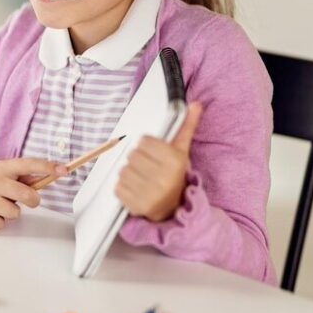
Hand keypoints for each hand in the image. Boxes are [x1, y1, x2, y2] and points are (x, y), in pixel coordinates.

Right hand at [0, 157, 66, 229]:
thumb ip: (22, 176)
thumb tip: (48, 175)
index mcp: (0, 168)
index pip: (28, 164)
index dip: (47, 167)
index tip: (64, 169)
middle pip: (27, 195)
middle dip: (32, 201)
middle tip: (25, 201)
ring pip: (14, 213)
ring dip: (9, 212)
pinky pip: (0, 224)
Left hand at [115, 101, 202, 221]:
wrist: (173, 207)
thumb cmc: (173, 174)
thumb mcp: (181, 151)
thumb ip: (185, 127)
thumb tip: (194, 104)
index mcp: (175, 161)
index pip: (143, 141)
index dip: (146, 147)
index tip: (154, 154)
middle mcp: (164, 178)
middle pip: (131, 155)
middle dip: (137, 160)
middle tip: (147, 168)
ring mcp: (151, 194)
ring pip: (123, 171)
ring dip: (129, 173)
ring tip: (142, 179)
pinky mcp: (137, 206)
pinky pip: (117, 187)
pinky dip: (123, 187)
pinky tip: (136, 189)